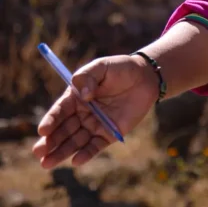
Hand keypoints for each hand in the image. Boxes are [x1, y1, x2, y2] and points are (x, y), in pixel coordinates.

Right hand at [33, 55, 159, 168]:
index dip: (50, 121)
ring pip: (75, 142)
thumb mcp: (102, 66)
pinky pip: (95, 146)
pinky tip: (76, 161)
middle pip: (63, 130)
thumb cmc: (121, 69)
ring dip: (61, 153)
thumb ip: (88, 77)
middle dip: (50, 142)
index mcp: (75, 98)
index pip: (59, 112)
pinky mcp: (109, 133)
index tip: (43, 130)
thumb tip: (84, 96)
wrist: (146, 77)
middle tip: (38, 152)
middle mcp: (82, 114)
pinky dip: (86, 154)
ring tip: (46, 164)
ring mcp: (94, 125)